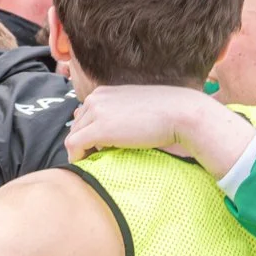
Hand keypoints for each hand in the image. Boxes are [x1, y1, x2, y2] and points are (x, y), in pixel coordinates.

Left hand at [65, 85, 255, 173]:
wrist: (182, 113)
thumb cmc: (165, 112)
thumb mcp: (134, 106)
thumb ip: (115, 112)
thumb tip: (102, 126)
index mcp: (103, 92)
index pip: (82, 116)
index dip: (87, 133)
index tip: (99, 146)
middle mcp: (95, 98)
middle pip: (75, 127)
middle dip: (83, 144)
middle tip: (97, 157)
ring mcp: (96, 112)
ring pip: (72, 137)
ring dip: (82, 151)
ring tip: (98, 161)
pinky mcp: (99, 129)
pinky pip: (73, 146)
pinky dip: (78, 158)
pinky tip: (91, 163)